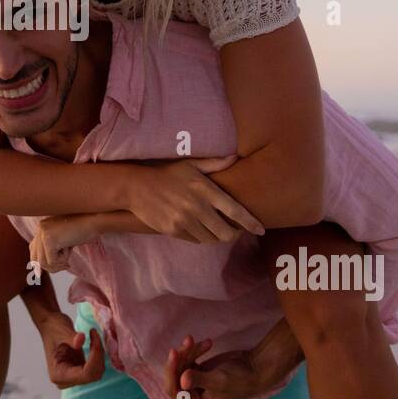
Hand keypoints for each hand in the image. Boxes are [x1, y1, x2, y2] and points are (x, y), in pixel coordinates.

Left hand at [29, 216, 92, 272]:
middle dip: (51, 266)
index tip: (60, 264)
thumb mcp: (65, 240)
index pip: (33, 250)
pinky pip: (52, 261)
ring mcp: (43, 233)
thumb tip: (37, 271)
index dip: (43, 262)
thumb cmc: (85, 230)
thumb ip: (52, 250)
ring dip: (59, 263)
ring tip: (69, 254)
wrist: (95, 220)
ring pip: (43, 263)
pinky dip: (63, 260)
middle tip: (66, 263)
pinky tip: (70, 249)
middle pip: (35, 259)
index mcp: (43, 227)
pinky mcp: (49, 239)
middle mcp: (40, 229)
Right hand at [38, 313, 105, 389]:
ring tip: (93, 336)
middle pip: (93, 375)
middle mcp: (66, 381)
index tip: (94, 336)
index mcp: (58, 375)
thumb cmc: (54, 327)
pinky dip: (98, 355)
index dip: (95, 356)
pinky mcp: (80, 372)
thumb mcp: (61, 330)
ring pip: (97, 372)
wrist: (51, 326)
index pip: (85, 374)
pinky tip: (93, 341)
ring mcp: (74, 378)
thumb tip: (81, 340)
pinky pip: (97, 368)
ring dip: (99, 354)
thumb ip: (71, 337)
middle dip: (98, 355)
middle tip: (94, 334)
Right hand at [128, 157, 264, 242]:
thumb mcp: (190, 164)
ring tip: (217, 230)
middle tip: (234, 230)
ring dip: (217, 237)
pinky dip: (201, 238)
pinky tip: (199, 229)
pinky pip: (195, 240)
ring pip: (211, 239)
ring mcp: (184, 220)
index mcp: (205, 189)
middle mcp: (197, 207)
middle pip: (226, 232)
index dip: (250, 222)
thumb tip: (234, 157)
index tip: (260, 229)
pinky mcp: (173, 230)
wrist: (137, 187)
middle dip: (234, 234)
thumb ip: (214, 163)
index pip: (235, 210)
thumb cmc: (167, 173)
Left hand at [163, 319, 302, 398]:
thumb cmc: (240, 379)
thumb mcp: (219, 381)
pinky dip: (195, 349)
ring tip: (205, 342)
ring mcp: (193, 385)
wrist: (255, 368)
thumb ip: (198, 380)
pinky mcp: (197, 372)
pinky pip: (188, 359)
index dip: (171, 371)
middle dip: (182, 357)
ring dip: (190, 350)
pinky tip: (208, 343)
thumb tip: (182, 380)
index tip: (174, 352)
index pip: (174, 391)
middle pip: (175, 375)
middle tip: (190, 340)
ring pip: (181, 364)